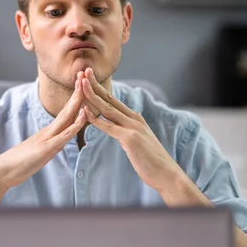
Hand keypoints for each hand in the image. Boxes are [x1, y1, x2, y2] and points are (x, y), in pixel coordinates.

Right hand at [0, 73, 87, 189]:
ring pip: (67, 117)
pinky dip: (76, 123)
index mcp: (48, 133)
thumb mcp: (36, 153)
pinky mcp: (46, 148)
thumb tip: (54, 145)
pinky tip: (83, 114)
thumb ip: (45, 147)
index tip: (82, 84)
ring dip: (78, 100)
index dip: (75, 98)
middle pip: (67, 109)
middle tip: (85, 72)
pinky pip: (64, 134)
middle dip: (78, 91)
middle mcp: (48, 132)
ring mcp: (47, 138)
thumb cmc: (17, 164)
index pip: (65, 113)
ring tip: (85, 84)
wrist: (1, 171)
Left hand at [80, 68, 181, 190]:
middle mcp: (134, 119)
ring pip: (108, 109)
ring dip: (93, 96)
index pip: (113, 101)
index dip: (100, 89)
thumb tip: (127, 125)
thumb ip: (132, 131)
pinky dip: (96, 119)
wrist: (167, 174)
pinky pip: (110, 127)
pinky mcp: (130, 139)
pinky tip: (86, 112)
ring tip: (80, 86)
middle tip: (82, 72)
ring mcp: (133, 128)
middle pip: (110, 99)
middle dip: (95, 85)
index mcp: (135, 119)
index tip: (89, 79)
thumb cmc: (152, 161)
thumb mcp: (141, 141)